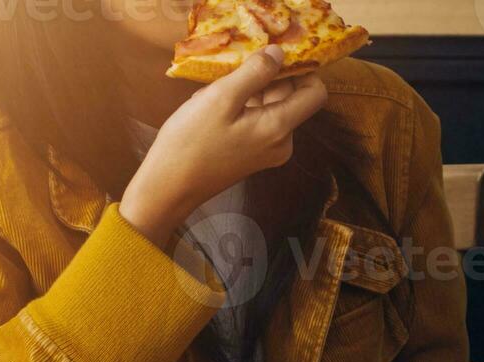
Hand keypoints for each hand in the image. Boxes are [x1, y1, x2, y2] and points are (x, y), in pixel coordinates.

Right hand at [119, 47, 328, 244]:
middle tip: (227, 76)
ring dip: (244, 92)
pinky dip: (237, 107)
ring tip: (211, 98)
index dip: (302, 69)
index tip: (276, 53)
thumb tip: (280, 52)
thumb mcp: (221, 97)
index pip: (315, 92)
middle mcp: (282, 141)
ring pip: (267, 105)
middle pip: (288, 97)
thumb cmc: (191, 142)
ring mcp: (268, 150)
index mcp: (280, 128)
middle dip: (261, 79)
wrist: (169, 187)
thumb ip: (255, 72)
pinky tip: (209, 110)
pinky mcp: (253, 153)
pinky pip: (254, 119)